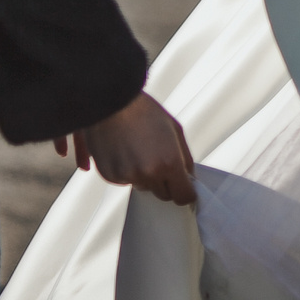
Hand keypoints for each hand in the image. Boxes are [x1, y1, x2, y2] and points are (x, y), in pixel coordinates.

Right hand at [54, 93, 194, 203]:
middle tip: (160, 160)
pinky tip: (125, 151)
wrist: (111, 102)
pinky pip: (125, 182)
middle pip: (164, 195)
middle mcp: (148, 174)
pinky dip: (127, 172)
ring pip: (144, 187)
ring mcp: (127, 176)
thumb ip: (185, 158)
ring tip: (139, 149)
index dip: (185, 192)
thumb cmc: (144, 112)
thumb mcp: (175, 129)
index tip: (184, 186)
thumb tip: (189, 177)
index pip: (183, 196)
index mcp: (168, 162)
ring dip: (145, 176)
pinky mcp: (110, 176)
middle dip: (166, 183)